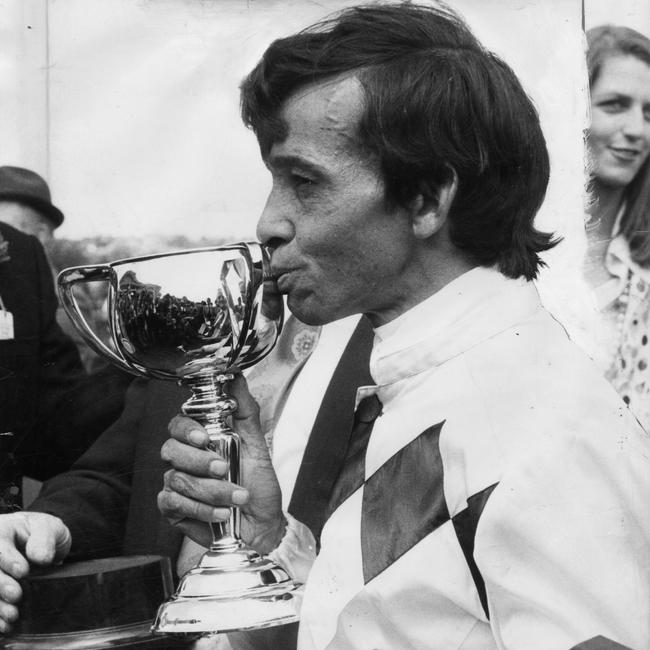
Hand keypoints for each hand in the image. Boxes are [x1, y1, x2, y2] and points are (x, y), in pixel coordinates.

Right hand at [0, 512, 70, 633]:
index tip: (23, 571)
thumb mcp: (49, 527)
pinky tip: (5, 625)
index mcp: (2, 532)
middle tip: (16, 595)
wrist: (42, 545)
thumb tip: (39, 557)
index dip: (7, 560)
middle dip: (0, 585)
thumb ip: (44, 538)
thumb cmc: (43, 532)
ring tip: (12, 615)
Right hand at [158, 374, 284, 553]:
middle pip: (170, 450)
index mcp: (202, 440)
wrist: (263, 525)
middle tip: (222, 468)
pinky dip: (202, 510)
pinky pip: (174, 504)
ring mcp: (178, 485)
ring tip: (236, 497)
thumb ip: (245, 410)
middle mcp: (186, 460)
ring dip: (211, 490)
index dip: (186, 429)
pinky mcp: (175, 510)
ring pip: (176, 479)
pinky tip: (222, 514)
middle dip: (198, 461)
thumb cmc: (258, 486)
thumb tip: (236, 376)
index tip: (203, 437)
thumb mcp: (257, 444)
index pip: (178, 425)